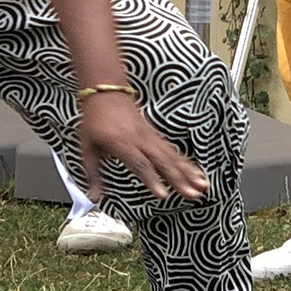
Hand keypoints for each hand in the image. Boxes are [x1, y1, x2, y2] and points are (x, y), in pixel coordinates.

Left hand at [75, 90, 209, 203]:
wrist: (105, 91)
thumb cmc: (94, 120)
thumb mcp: (87, 148)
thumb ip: (92, 174)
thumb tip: (93, 198)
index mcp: (122, 144)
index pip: (140, 165)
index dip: (152, 180)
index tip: (164, 196)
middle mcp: (140, 140)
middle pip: (163, 161)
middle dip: (179, 179)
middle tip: (192, 195)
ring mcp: (150, 136)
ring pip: (172, 156)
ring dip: (189, 171)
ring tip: (203, 185)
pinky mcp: (155, 135)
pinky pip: (172, 150)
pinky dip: (186, 162)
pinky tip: (196, 172)